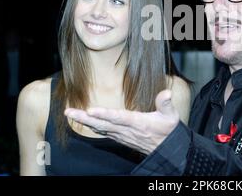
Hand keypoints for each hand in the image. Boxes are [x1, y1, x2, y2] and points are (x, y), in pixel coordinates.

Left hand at [64, 89, 178, 154]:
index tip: (91, 110)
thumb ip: (166, 104)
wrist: (166, 150)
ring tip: (70, 113)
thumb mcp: (171, 117)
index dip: (104, 114)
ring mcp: (122, 135)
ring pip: (100, 128)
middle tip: (69, 112)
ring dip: (84, 121)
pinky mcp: (120, 137)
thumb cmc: (168, 131)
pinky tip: (83, 120)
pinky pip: (103, 131)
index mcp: (138, 123)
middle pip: (102, 124)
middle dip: (85, 118)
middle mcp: (126, 130)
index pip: (118, 118)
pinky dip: (91, 126)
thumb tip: (166, 92)